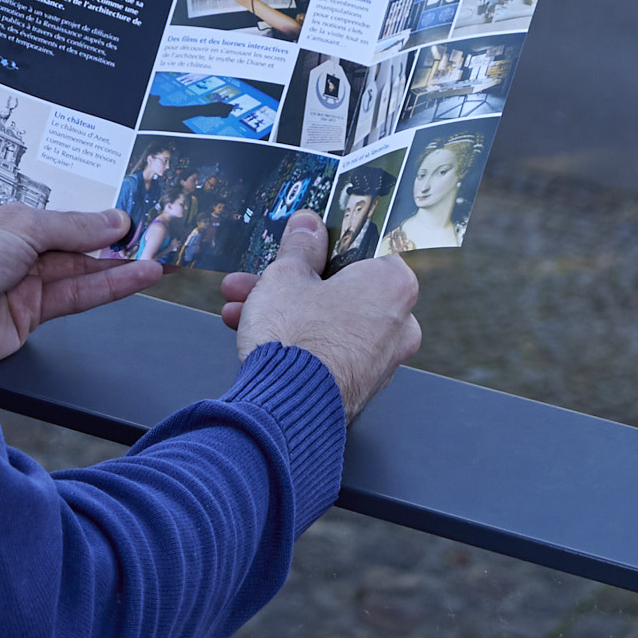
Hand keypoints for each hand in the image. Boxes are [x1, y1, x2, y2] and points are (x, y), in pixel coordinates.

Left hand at [0, 193, 160, 368]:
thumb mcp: (21, 223)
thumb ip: (74, 226)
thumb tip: (114, 221)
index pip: (52, 201)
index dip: (90, 202)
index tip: (129, 200)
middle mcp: (7, 243)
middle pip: (71, 236)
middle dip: (114, 235)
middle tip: (157, 228)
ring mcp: (18, 279)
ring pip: (81, 268)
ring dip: (122, 262)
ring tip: (162, 252)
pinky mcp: (28, 315)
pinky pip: (78, 296)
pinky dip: (111, 287)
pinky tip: (139, 275)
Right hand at [229, 213, 421, 418]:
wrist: (286, 410)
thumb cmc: (297, 340)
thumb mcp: (286, 276)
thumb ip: (300, 246)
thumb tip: (307, 227)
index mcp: (393, 285)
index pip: (364, 248)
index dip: (324, 242)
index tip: (300, 240)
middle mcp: (398, 325)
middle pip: (339, 289)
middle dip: (291, 282)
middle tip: (259, 275)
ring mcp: (380, 361)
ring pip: (328, 321)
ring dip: (283, 310)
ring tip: (240, 305)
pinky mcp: (357, 387)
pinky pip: (327, 351)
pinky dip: (296, 340)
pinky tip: (255, 335)